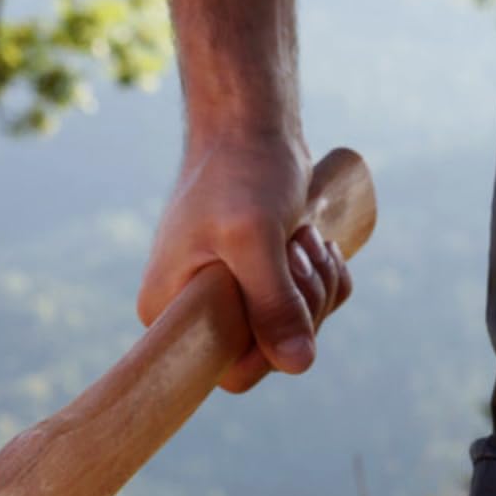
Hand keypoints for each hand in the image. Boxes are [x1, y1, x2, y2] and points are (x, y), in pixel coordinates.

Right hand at [137, 134, 352, 393]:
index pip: (228, 372)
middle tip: (298, 249)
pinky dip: (325, 277)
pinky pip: (309, 307)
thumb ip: (272, 303)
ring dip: (318, 285)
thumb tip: (298, 365)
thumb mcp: (254, 239)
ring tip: (303, 235)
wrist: (249, 124)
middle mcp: (194, 315)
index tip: (283, 289)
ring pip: (296, 330)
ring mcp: (231, 300)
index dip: (270, 347)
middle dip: (303, 304)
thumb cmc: (239, 173)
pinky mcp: (260, 284)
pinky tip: (314, 239)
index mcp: (170, 313)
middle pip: (271, 353)